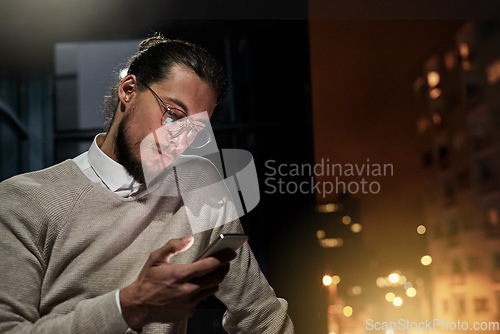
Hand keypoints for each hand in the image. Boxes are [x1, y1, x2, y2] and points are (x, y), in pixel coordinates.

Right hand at [119, 236, 235, 329]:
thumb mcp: (155, 258)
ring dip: (215, 280)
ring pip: (212, 289)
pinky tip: (198, 285)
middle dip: (224, 268)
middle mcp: (187, 290)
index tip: (232, 252)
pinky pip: (202, 299)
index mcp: (180, 274)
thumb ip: (173, 246)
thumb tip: (189, 239)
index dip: (223, 257)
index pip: (209, 264)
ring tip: (213, 272)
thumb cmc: (147, 280)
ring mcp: (189, 302)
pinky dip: (203, 291)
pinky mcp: (189, 311)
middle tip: (226, 262)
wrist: (138, 306)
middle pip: (216, 278)